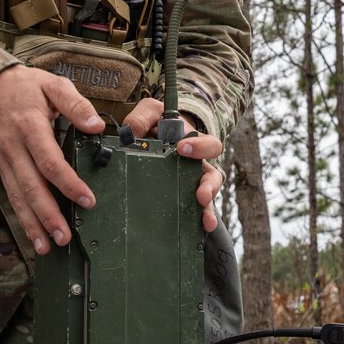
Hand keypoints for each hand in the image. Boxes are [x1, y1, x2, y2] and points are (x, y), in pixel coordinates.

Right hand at [0, 65, 104, 254]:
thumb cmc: (26, 85)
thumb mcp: (53, 84)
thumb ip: (75, 104)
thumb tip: (96, 125)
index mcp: (30, 126)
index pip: (49, 160)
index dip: (68, 183)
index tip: (87, 200)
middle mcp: (14, 147)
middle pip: (31, 186)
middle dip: (48, 215)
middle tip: (64, 237)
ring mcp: (5, 159)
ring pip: (18, 196)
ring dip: (32, 223)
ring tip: (46, 247)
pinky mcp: (2, 166)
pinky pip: (11, 195)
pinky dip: (21, 217)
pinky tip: (32, 235)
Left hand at [125, 98, 223, 232]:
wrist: (153, 137)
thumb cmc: (156, 123)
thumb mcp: (150, 112)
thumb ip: (142, 117)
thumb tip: (130, 132)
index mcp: (194, 144)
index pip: (209, 145)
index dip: (200, 147)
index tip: (182, 148)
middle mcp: (197, 166)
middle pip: (213, 176)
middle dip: (209, 186)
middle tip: (200, 194)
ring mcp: (190, 184)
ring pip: (206, 198)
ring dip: (207, 209)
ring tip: (205, 220)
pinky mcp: (180, 198)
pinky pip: (192, 211)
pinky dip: (196, 221)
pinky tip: (199, 231)